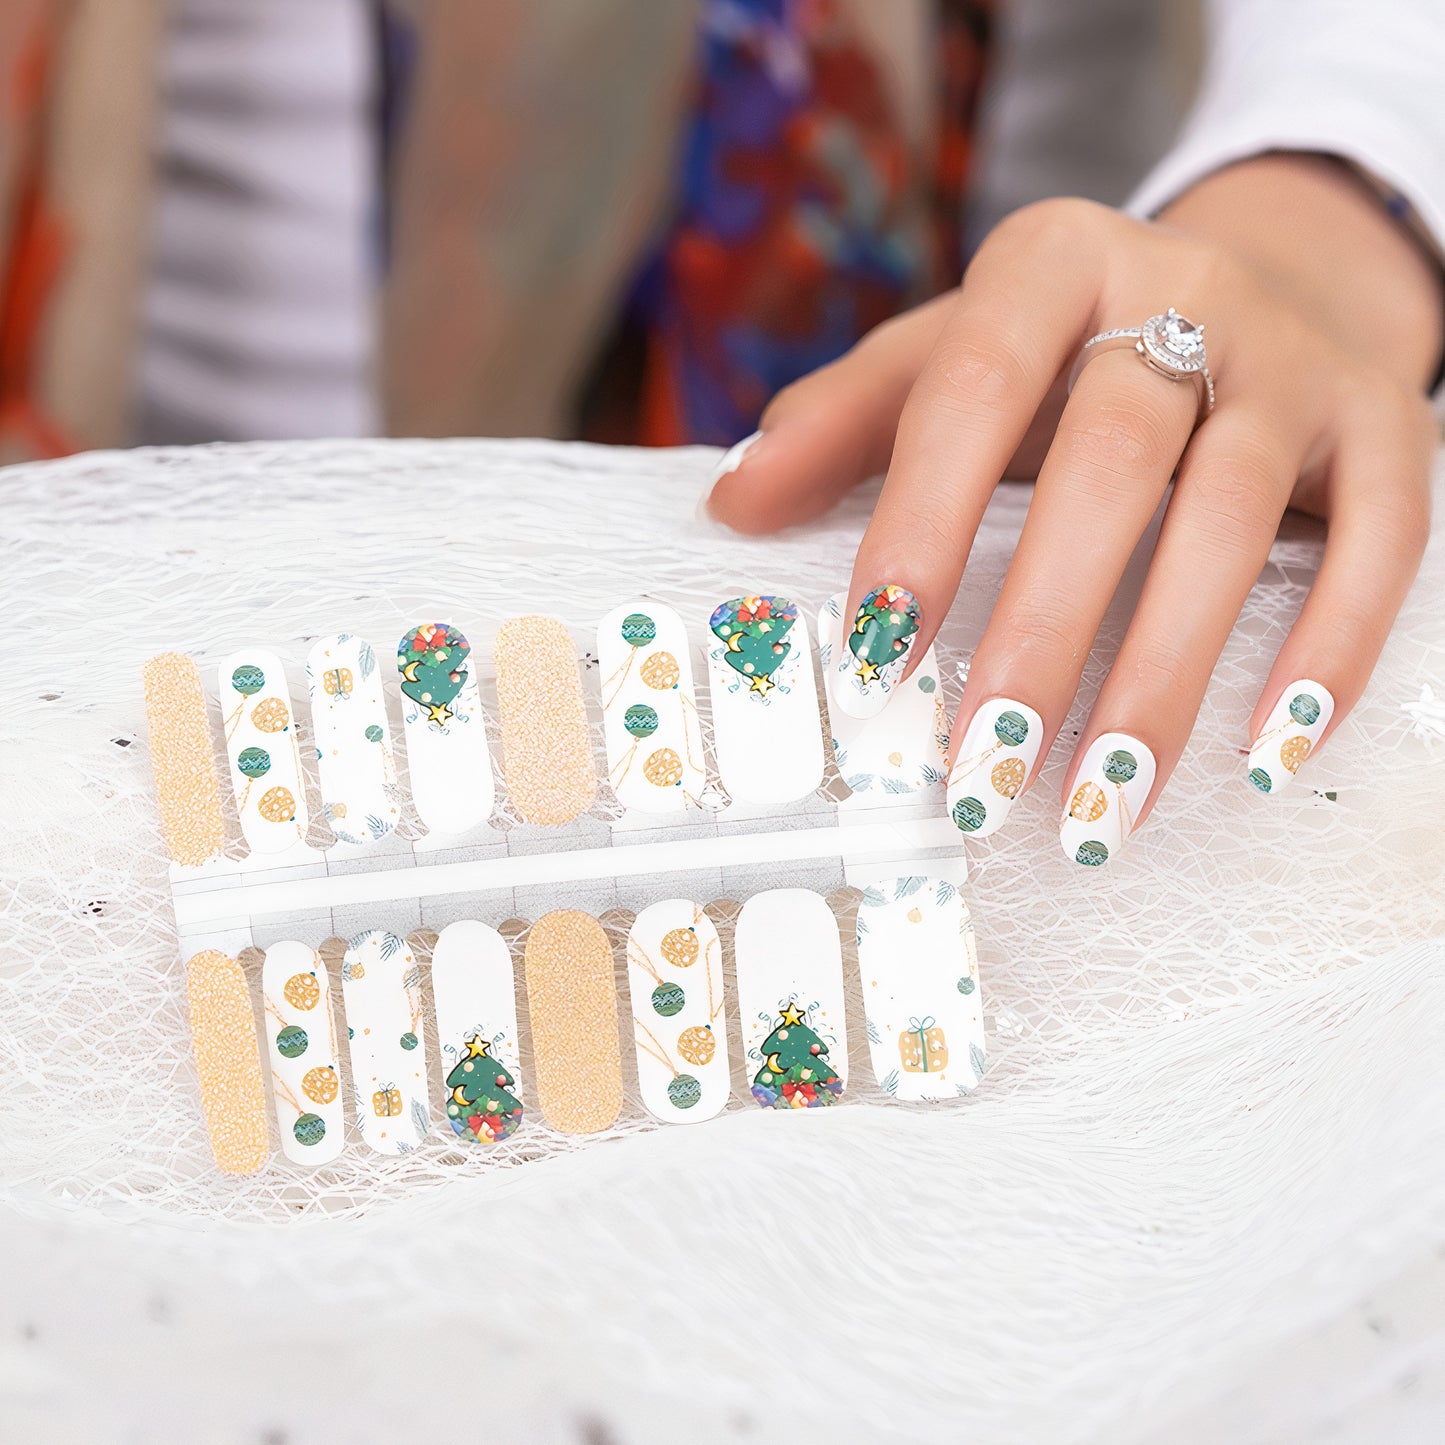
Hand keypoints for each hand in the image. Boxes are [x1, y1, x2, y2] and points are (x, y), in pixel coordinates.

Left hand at [703, 155, 1440, 863]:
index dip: (921, 519)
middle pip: (1113, 459)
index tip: (879, 652)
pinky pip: (1381, 541)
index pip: (972, 385)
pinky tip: (1266, 751)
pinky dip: (1330, 650)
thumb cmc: (1064, 351)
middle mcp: (1181, 293)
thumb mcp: (946, 357)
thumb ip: (843, 423)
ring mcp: (1294, 360)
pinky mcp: (1386, 425)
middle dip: (1043, 624)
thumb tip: (732, 502)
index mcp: (1052, 265)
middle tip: (984, 762)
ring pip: (1236, 516)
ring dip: (1165, 672)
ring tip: (1103, 800)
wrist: (1253, 288)